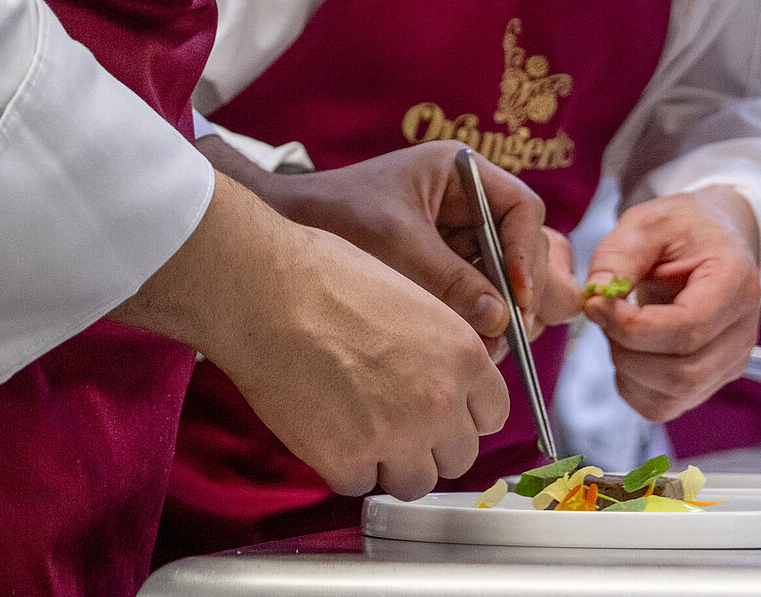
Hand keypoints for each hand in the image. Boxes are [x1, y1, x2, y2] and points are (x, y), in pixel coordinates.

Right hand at [112, 171, 509, 498]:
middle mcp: (439, 400)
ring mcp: (395, 436)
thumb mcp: (410, 297)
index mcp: (462, 353)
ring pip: (416, 482)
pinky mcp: (346, 462)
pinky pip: (360, 485)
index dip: (466, 410)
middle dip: (432, 441)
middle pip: (460, 456)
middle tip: (399, 417)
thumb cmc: (328, 276)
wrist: (267, 290)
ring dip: (394, 462)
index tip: (446, 407)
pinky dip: (346, 466)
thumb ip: (440, 347)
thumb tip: (446, 380)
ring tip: (363, 425)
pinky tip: (328, 426)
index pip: (493, 413)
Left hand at [198, 136, 581, 352]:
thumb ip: (450, 280)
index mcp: (461, 172)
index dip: (527, 254)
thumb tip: (500, 322)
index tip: (515, 297)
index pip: (522, 209)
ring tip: (489, 346)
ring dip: (507, 313)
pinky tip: (471, 347)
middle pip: (526, 246)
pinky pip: (482, 297)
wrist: (283, 235)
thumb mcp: (397, 244)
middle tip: (514, 330)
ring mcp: (460, 238)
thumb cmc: (335, 219)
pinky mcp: (446, 272)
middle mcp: (470, 203)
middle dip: (525, 289)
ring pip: (509, 278)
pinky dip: (483, 323)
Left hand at [581, 186, 760, 421]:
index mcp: (736, 283)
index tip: (595, 305)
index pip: (687, 329)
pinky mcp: (712, 380)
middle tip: (603, 313)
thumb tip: (596, 298)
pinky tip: (629, 348)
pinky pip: (666, 405)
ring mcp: (731, 362)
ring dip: (628, 368)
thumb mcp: (648, 222)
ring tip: (618, 325)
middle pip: (682, 372)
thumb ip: (618, 256)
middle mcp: (743, 332)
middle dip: (626, 350)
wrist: (712, 240)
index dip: (633, 327)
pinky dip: (635, 385)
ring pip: (672, 395)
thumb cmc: (684, 228)